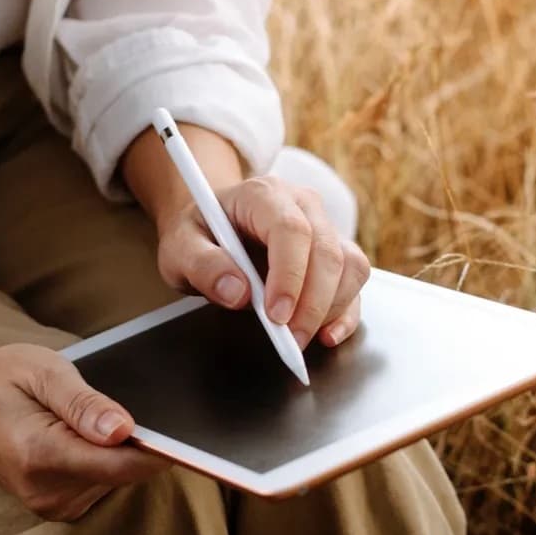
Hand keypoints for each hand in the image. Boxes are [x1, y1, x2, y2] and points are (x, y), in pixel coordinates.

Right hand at [0, 344, 168, 520]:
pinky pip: (100, 484)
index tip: (184, 430)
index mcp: (42, 455)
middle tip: (108, 404)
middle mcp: (46, 490)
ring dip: (112, 451)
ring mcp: (48, 504)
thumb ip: (85, 404)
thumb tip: (125, 431)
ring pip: (115, 480)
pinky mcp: (53, 507)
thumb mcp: (44, 372)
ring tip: (79, 418)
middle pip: (124, 473)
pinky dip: (100, 462)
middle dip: (131, 441)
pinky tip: (76, 436)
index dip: (159, 449)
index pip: (124, 465)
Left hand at [156, 175, 371, 345]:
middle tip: (289, 340)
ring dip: (332, 308)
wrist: (213, 226)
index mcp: (263, 194)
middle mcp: (303, 205)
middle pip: (327, 251)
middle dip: (313, 304)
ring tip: (300, 337)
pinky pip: (355, 280)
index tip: (275, 315)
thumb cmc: (199, 233)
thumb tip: (237, 293)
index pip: (291, 229)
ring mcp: (324, 227)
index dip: (290, 275)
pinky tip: (327, 333)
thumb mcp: (180, 247)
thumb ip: (202, 265)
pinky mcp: (336, 252)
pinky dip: (347, 311)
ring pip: (350, 265)